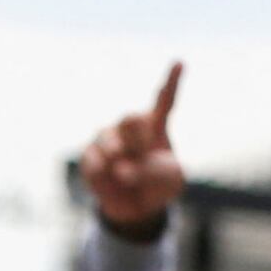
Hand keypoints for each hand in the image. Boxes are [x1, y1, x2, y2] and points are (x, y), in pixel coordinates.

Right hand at [80, 63, 183, 239]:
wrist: (138, 208)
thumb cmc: (158, 185)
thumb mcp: (171, 180)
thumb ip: (156, 171)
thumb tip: (123, 171)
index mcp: (155, 126)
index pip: (165, 100)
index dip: (172, 82)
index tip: (180, 62)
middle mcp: (129, 126)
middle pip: (132, 118)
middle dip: (137, 139)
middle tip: (142, 156)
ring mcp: (107, 139)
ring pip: (110, 141)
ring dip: (121, 163)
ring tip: (127, 176)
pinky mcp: (90, 156)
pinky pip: (95, 163)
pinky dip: (106, 179)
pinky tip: (111, 181)